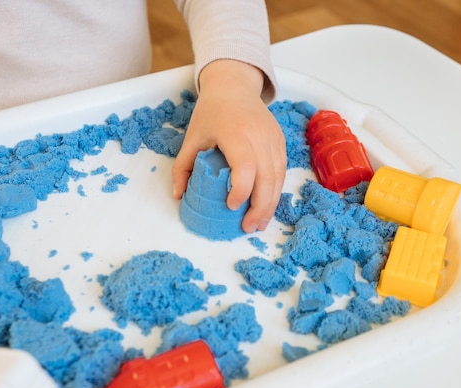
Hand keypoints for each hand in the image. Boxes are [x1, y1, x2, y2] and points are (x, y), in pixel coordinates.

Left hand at [172, 59, 285, 232]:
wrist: (233, 87)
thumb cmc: (210, 113)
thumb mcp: (191, 137)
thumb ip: (182, 167)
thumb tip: (179, 196)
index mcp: (235, 132)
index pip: (245, 166)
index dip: (241, 190)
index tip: (231, 206)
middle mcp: (259, 135)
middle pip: (267, 177)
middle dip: (259, 207)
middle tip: (247, 228)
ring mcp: (273, 138)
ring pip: (278, 177)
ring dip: (270, 204)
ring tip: (259, 224)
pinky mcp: (280, 142)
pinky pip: (281, 171)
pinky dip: (275, 191)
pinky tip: (266, 207)